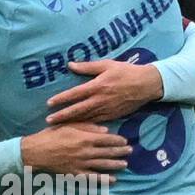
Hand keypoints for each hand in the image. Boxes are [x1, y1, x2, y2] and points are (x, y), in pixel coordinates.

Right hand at [20, 122, 130, 176]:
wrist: (36, 152)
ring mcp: (82, 164)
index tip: (125, 141)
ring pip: (103, 165)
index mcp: (85, 138)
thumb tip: (106, 130)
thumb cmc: (51, 135)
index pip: (107, 139)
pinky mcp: (76, 174)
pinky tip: (113, 180)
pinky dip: (104, 180)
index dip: (118, 141)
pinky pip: (93, 178)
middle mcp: (86, 152)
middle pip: (108, 152)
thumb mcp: (69, 125)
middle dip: (121, 152)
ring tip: (125, 164)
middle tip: (130, 151)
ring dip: (116, 164)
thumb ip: (88, 127)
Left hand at [44, 59, 163, 124]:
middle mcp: (100, 99)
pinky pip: (96, 123)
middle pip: (77, 110)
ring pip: (85, 118)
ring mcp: (106, 110)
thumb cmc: (125, 72)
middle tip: (49, 121)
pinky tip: (77, 129)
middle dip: (62, 116)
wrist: (146, 85)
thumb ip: (87, 66)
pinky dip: (86, 126)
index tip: (49, 103)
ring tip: (59, 127)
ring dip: (71, 123)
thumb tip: (70, 65)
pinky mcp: (113, 116)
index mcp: (97, 86)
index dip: (61, 99)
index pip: (75, 94)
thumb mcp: (106, 64)